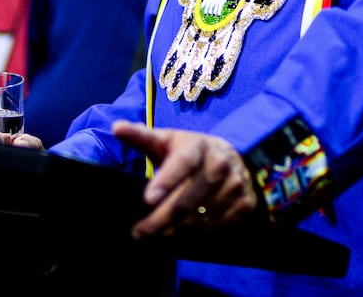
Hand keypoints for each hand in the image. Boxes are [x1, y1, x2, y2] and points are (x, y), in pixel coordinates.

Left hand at [111, 120, 258, 238]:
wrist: (230, 157)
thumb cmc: (190, 151)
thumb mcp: (167, 140)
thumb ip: (141, 136)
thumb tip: (117, 127)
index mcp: (198, 146)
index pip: (182, 164)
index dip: (166, 181)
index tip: (148, 199)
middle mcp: (220, 164)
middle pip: (186, 201)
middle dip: (159, 221)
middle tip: (139, 232)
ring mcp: (235, 185)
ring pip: (199, 219)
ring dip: (175, 231)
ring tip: (158, 233)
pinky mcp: (245, 203)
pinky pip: (216, 228)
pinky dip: (197, 235)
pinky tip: (182, 232)